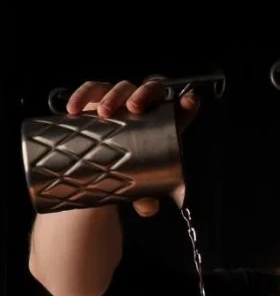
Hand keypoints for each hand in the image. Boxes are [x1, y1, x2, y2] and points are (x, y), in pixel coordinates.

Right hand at [65, 78, 199, 216]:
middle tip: (133, 109)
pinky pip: (92, 89)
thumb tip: (148, 209)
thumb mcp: (140, 183)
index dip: (188, 102)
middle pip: (151, 89)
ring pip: (122, 86)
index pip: (183, 107)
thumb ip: (146, 196)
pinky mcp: (99, 97)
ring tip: (103, 112)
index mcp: (166, 123)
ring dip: (114, 95)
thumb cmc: (131, 169)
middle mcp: (146, 106)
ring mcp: (123, 99)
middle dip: (144, 94)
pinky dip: (83, 95)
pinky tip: (74, 109)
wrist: (103, 163)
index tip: (189, 101)